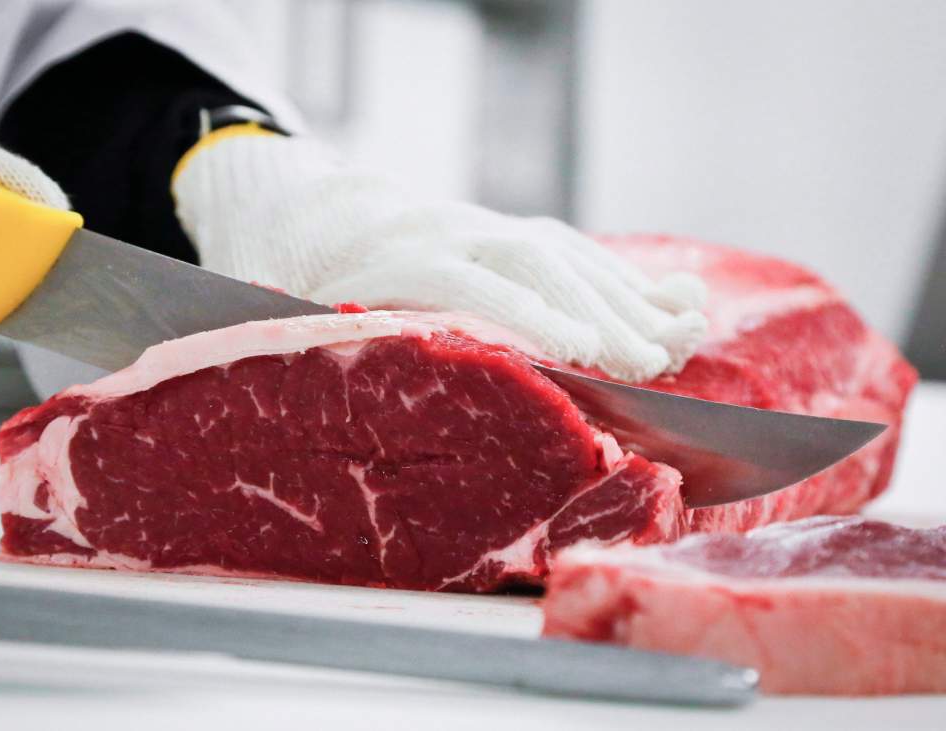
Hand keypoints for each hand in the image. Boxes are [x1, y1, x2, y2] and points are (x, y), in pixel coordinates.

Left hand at [172, 132, 706, 382]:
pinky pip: (574, 250)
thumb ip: (302, 339)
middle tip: (646, 360)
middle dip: (594, 309)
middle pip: (528, 261)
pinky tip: (676, 305)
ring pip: (563, 252)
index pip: (459, 278)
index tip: (573, 348)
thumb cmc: (281, 274)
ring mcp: (480, 230)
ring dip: (625, 296)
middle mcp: (443, 234)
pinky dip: (627, 279)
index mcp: (383, 258)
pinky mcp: (504, 236)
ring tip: (678, 341)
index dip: (519, 312)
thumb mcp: (266, 308)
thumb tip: (339, 386)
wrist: (302, 205)